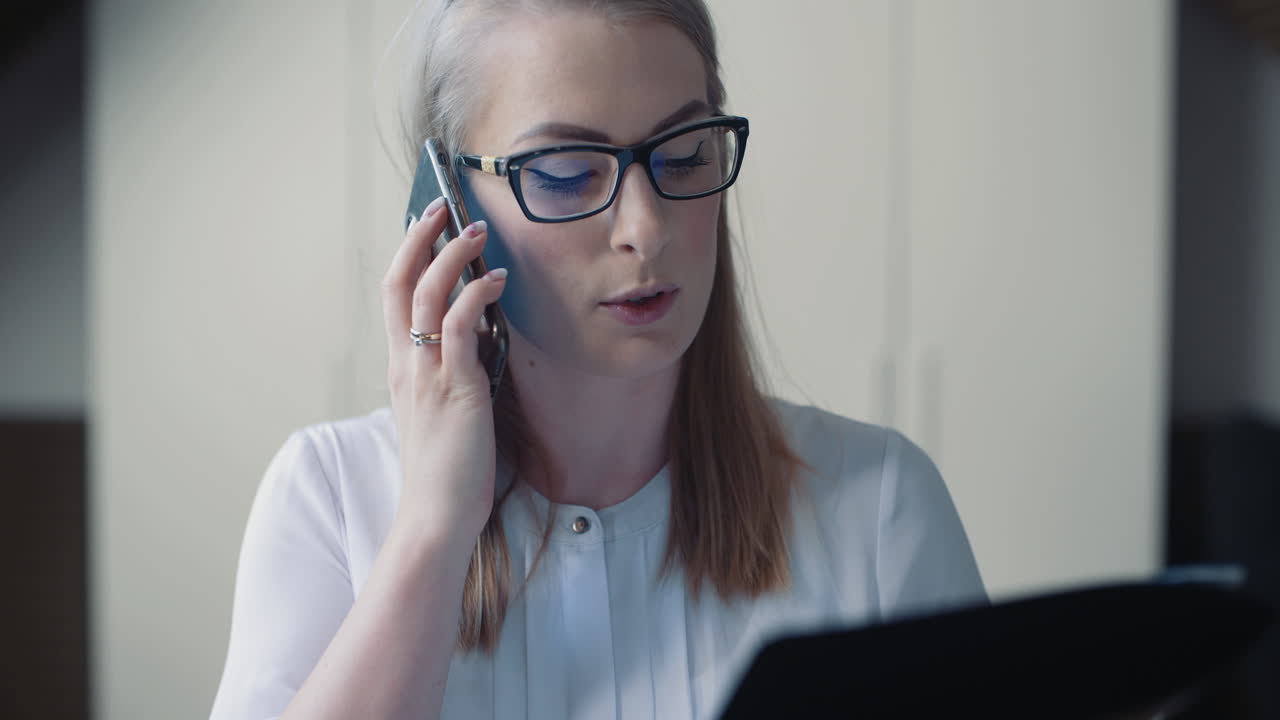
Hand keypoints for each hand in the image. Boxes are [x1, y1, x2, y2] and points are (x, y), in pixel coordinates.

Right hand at [381, 198, 507, 545]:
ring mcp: (427, 373)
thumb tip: (480, 342)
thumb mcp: (445, 411)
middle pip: (399, 282)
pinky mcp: (454, 386)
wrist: (436, 515)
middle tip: (442, 206)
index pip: (394, 297)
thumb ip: (454, 373)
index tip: (425, 226)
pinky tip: (497, 280)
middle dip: (419, 238)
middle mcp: (406, 364)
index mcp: (402, 369)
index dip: (407, 256)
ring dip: (453, 254)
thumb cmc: (447, 471)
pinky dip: (476, 293)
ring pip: (428, 293)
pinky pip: (460, 324)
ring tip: (478, 231)